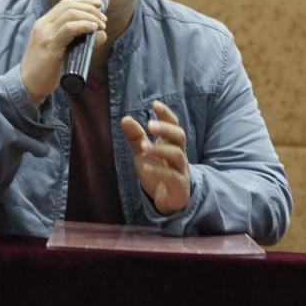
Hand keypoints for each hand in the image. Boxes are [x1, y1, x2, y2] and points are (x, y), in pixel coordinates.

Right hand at [20, 0, 106, 105]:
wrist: (27, 85)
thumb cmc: (46, 70)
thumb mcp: (61, 50)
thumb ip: (77, 40)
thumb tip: (101, 33)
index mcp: (44, 23)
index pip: (65, 4)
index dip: (84, 1)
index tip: (99, 5)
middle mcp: (43, 25)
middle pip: (69, 6)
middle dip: (90, 9)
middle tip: (103, 19)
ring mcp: (45, 34)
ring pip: (70, 14)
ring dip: (90, 17)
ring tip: (101, 25)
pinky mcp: (50, 46)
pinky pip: (68, 29)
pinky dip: (83, 26)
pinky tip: (93, 28)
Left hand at [120, 100, 190, 214]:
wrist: (169, 201)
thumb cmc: (157, 172)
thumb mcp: (144, 153)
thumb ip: (136, 137)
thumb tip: (125, 118)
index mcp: (171, 143)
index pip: (174, 124)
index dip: (166, 114)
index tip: (155, 104)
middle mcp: (178, 154)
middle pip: (180, 136)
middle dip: (166, 128)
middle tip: (149, 125)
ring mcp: (180, 169)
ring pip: (177, 155)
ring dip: (160, 149)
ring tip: (144, 148)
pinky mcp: (178, 185)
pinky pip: (171, 176)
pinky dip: (158, 171)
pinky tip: (145, 167)